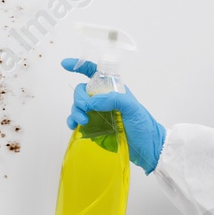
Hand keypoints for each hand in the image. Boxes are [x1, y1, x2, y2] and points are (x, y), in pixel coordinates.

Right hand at [63, 58, 166, 174]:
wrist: (147, 149)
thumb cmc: (144, 125)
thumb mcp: (132, 107)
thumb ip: (112, 99)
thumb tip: (89, 102)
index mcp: (113, 89)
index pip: (94, 72)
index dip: (80, 66)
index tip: (65, 65)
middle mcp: (103, 100)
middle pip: (82, 91)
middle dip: (79, 98)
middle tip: (84, 109)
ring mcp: (98, 114)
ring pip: (78, 107)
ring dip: (75, 111)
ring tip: (82, 121)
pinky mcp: (94, 129)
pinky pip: (78, 122)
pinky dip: (73, 122)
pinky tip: (74, 126)